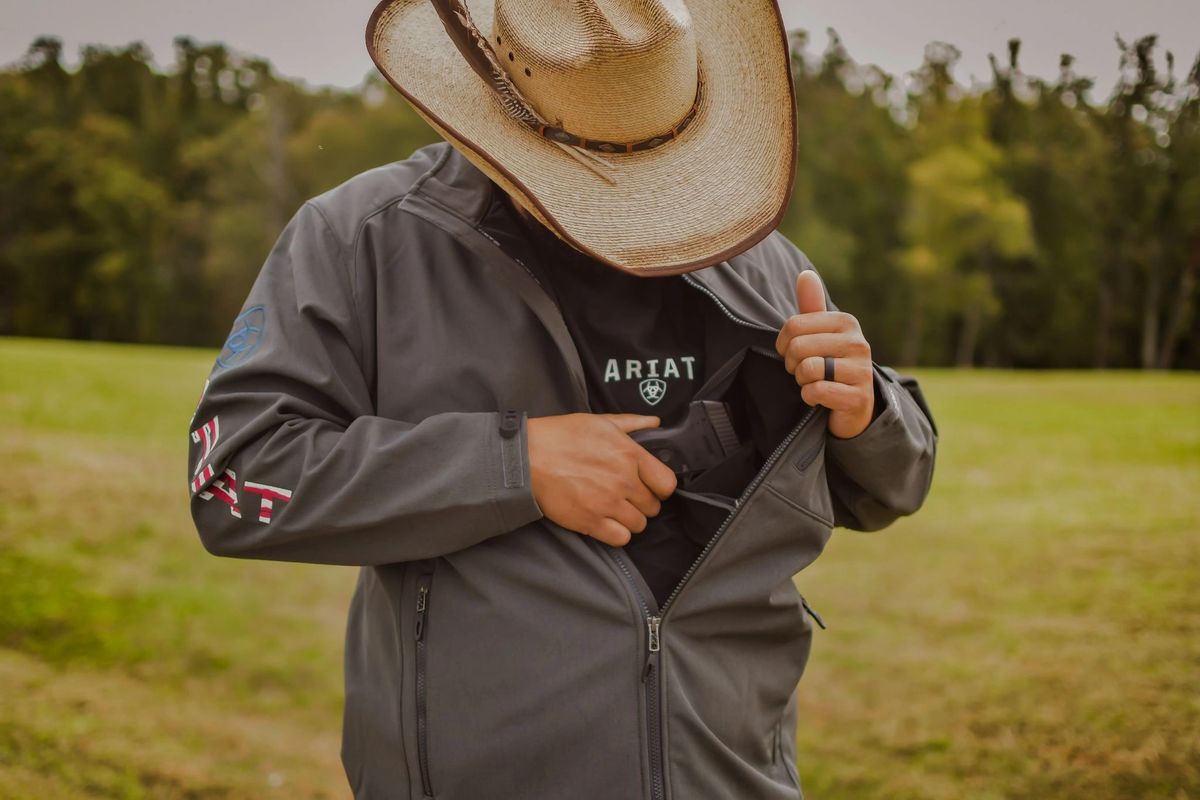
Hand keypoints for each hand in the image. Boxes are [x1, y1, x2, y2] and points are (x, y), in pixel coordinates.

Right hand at [527, 413, 677, 546]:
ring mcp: (608, 503)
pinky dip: (616, 533)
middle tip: (626, 497)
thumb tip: (655, 422)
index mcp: (630, 455)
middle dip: (642, 503)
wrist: (528, 457)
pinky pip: (620, 538)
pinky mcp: (590, 521)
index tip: (652, 487)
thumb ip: (632, 423)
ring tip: (615, 509)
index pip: (667, 484)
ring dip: (629, 519)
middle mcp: (624, 481)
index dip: (661, 488)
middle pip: (653, 506)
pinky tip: (606, 522)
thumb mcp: (599, 422)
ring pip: (639, 524)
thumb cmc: (561, 436)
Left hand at [774, 270, 875, 438]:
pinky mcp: (858, 397)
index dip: (783, 344)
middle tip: (804, 372)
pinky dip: (810, 397)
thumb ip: (811, 306)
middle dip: (792, 365)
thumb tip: (805, 274)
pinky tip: (821, 398)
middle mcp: (857, 342)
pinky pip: (816, 391)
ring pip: (807, 369)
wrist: (854, 406)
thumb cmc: (831, 364)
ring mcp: (861, 371)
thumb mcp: (820, 334)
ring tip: (814, 382)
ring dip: (802, 381)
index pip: (793, 325)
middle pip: (798, 347)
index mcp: (846, 322)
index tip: (795, 354)